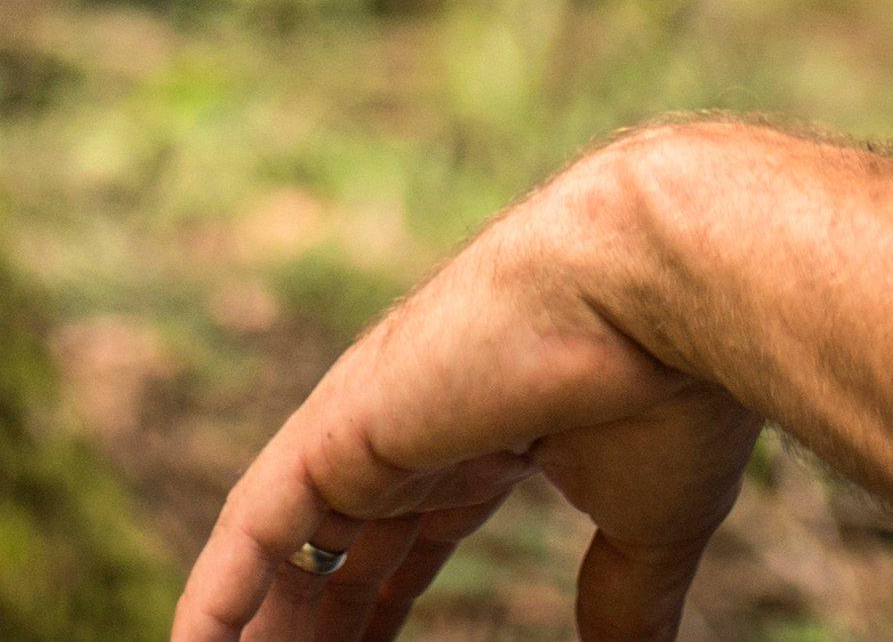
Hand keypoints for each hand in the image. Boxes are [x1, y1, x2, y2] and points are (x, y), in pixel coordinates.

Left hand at [178, 148, 759, 641]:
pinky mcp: (340, 427)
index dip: (377, 612)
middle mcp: (418, 430)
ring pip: (287, 547)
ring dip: (261, 625)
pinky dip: (221, 590)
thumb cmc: (672, 385)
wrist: (656, 284)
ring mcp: (371, 425)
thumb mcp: (649, 521)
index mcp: (488, 442)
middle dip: (317, 628)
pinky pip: (254, 523)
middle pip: (340, 553)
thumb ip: (624, 596)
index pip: (407, 544)